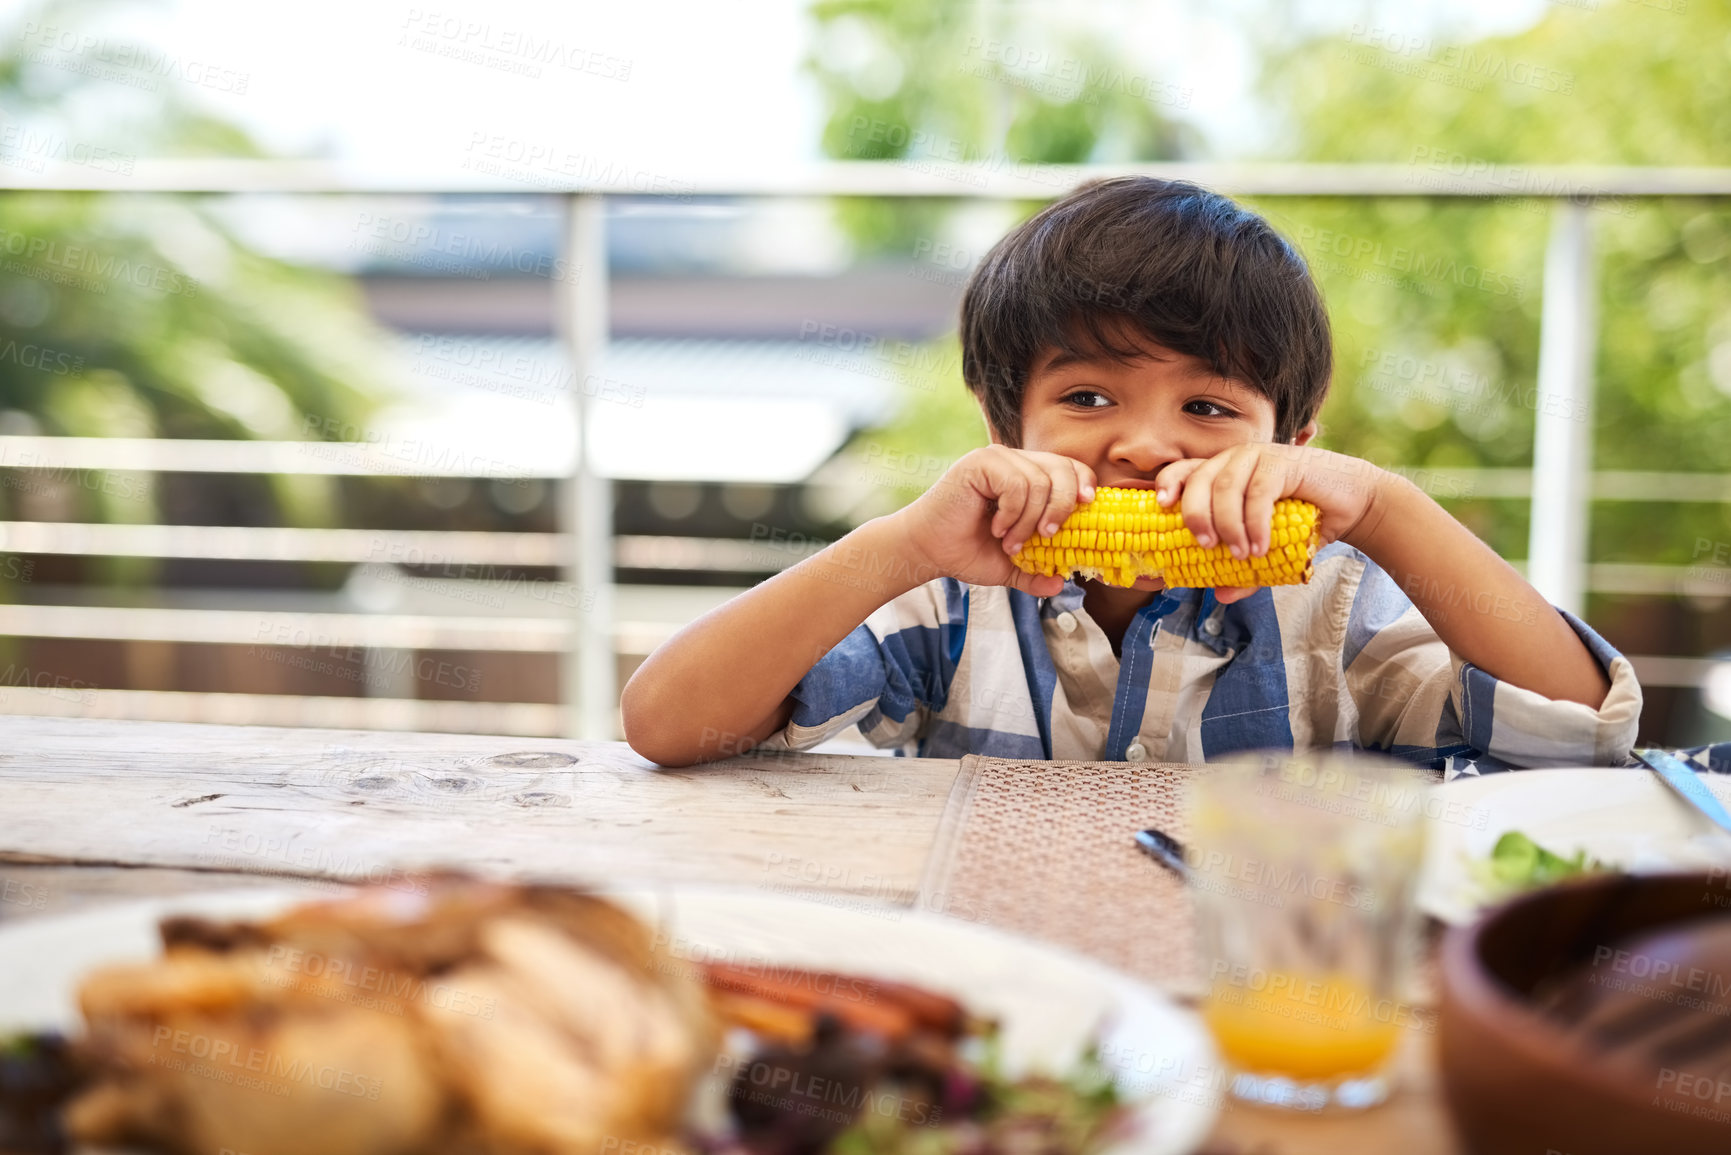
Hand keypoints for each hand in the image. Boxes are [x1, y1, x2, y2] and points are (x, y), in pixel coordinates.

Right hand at [892, 445, 1096, 595]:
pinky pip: (1016, 484)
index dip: (1082, 483)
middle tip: (1047, 537)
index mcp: (1027, 475)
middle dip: (1062, 508)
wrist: (927, 550)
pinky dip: (1012, 513)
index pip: (1069, 467)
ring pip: (1039, 482)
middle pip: (1062, 469)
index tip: (1085, 508)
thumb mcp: (1009, 566)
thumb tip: (1060, 583)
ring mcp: (997, 459)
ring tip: (1010, 541)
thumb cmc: (965, 551)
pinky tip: (997, 528)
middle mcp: (1014, 460)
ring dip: (1028, 521)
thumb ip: (1035, 572)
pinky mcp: (980, 462)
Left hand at [1152, 443, 1388, 603]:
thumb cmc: (1305, 522)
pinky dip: (1255, 523)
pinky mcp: (1284, 462)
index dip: (1168, 484)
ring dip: (1229, 525)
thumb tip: (1219, 596)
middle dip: (1196, 515)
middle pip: (1199, 479)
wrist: (1353, 504)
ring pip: (1226, 486)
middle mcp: (1236, 459)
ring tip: (1241, 554)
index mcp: (1224, 473)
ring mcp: (1259, 456)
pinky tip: (1261, 546)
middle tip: (1207, 547)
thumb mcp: (1269, 550)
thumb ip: (1244, 572)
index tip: (1161, 507)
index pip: (1184, 470)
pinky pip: (1259, 492)